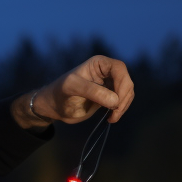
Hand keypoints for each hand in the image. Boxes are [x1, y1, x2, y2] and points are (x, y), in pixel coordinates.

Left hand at [12, 55, 134, 126]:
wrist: (54, 107)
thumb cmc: (59, 93)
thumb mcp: (73, 88)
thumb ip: (93, 92)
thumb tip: (115, 100)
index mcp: (99, 63)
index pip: (119, 68)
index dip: (122, 84)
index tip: (116, 101)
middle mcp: (106, 71)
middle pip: (126, 81)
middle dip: (124, 98)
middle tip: (114, 113)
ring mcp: (109, 84)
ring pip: (127, 92)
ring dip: (123, 106)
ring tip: (112, 118)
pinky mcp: (108, 96)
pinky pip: (122, 101)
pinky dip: (120, 109)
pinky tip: (110, 118)